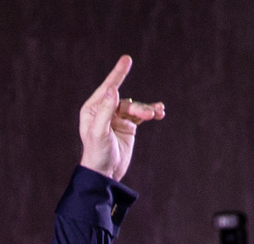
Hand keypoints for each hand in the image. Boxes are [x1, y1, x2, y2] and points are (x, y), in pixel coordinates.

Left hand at [77, 55, 163, 181]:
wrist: (105, 174)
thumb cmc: (97, 154)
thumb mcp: (100, 132)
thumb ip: (106, 110)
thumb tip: (112, 88)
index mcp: (92, 110)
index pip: (107, 88)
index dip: (117, 74)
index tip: (127, 59)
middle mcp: (104, 111)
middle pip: (125, 101)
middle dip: (139, 107)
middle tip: (150, 113)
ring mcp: (117, 118)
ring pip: (135, 107)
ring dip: (147, 110)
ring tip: (157, 114)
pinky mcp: (128, 125)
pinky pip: (141, 114)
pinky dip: (151, 112)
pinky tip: (160, 112)